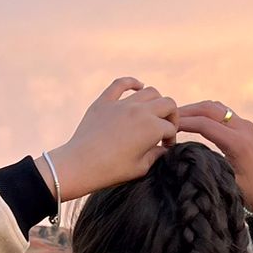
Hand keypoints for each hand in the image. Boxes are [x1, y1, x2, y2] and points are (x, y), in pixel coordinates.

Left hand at [39, 78, 177, 200]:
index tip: (164, 147)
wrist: (80, 165)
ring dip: (156, 101)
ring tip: (152, 112)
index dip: (170, 138)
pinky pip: (121, 83)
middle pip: (168, 104)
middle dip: (171, 116)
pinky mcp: (105, 101)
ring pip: (149, 92)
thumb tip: (163, 149)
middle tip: (165, 128)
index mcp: (152, 128)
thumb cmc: (111, 170)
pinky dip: (132, 82)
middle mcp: (141, 111)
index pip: (170, 128)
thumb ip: (156, 155)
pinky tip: (138, 86)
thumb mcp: (140, 168)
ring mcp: (122, 104)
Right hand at [173, 101, 252, 212]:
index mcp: (238, 144)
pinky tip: (192, 120)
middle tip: (168, 117)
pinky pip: (221, 112)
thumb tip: (183, 157)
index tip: (167, 127)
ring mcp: (245, 125)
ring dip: (196, 109)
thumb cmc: (249, 194)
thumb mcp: (226, 183)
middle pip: (210, 109)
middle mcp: (244, 129)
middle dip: (187, 111)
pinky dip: (205, 113)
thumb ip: (207, 167)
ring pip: (216, 107)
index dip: (184, 123)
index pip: (205, 124)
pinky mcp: (245, 126)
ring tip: (177, 118)